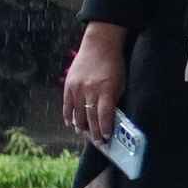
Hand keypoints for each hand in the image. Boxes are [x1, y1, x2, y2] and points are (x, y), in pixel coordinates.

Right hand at [63, 22, 129, 146]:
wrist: (100, 44)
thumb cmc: (114, 64)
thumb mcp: (120, 83)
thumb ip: (113, 100)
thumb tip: (108, 118)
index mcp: (106, 90)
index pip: (104, 115)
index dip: (105, 129)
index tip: (106, 138)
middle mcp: (90, 90)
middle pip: (90, 117)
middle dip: (94, 132)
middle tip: (98, 142)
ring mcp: (77, 88)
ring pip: (77, 114)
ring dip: (81, 126)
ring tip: (84, 134)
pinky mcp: (69, 85)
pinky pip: (67, 105)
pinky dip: (68, 116)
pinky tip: (71, 124)